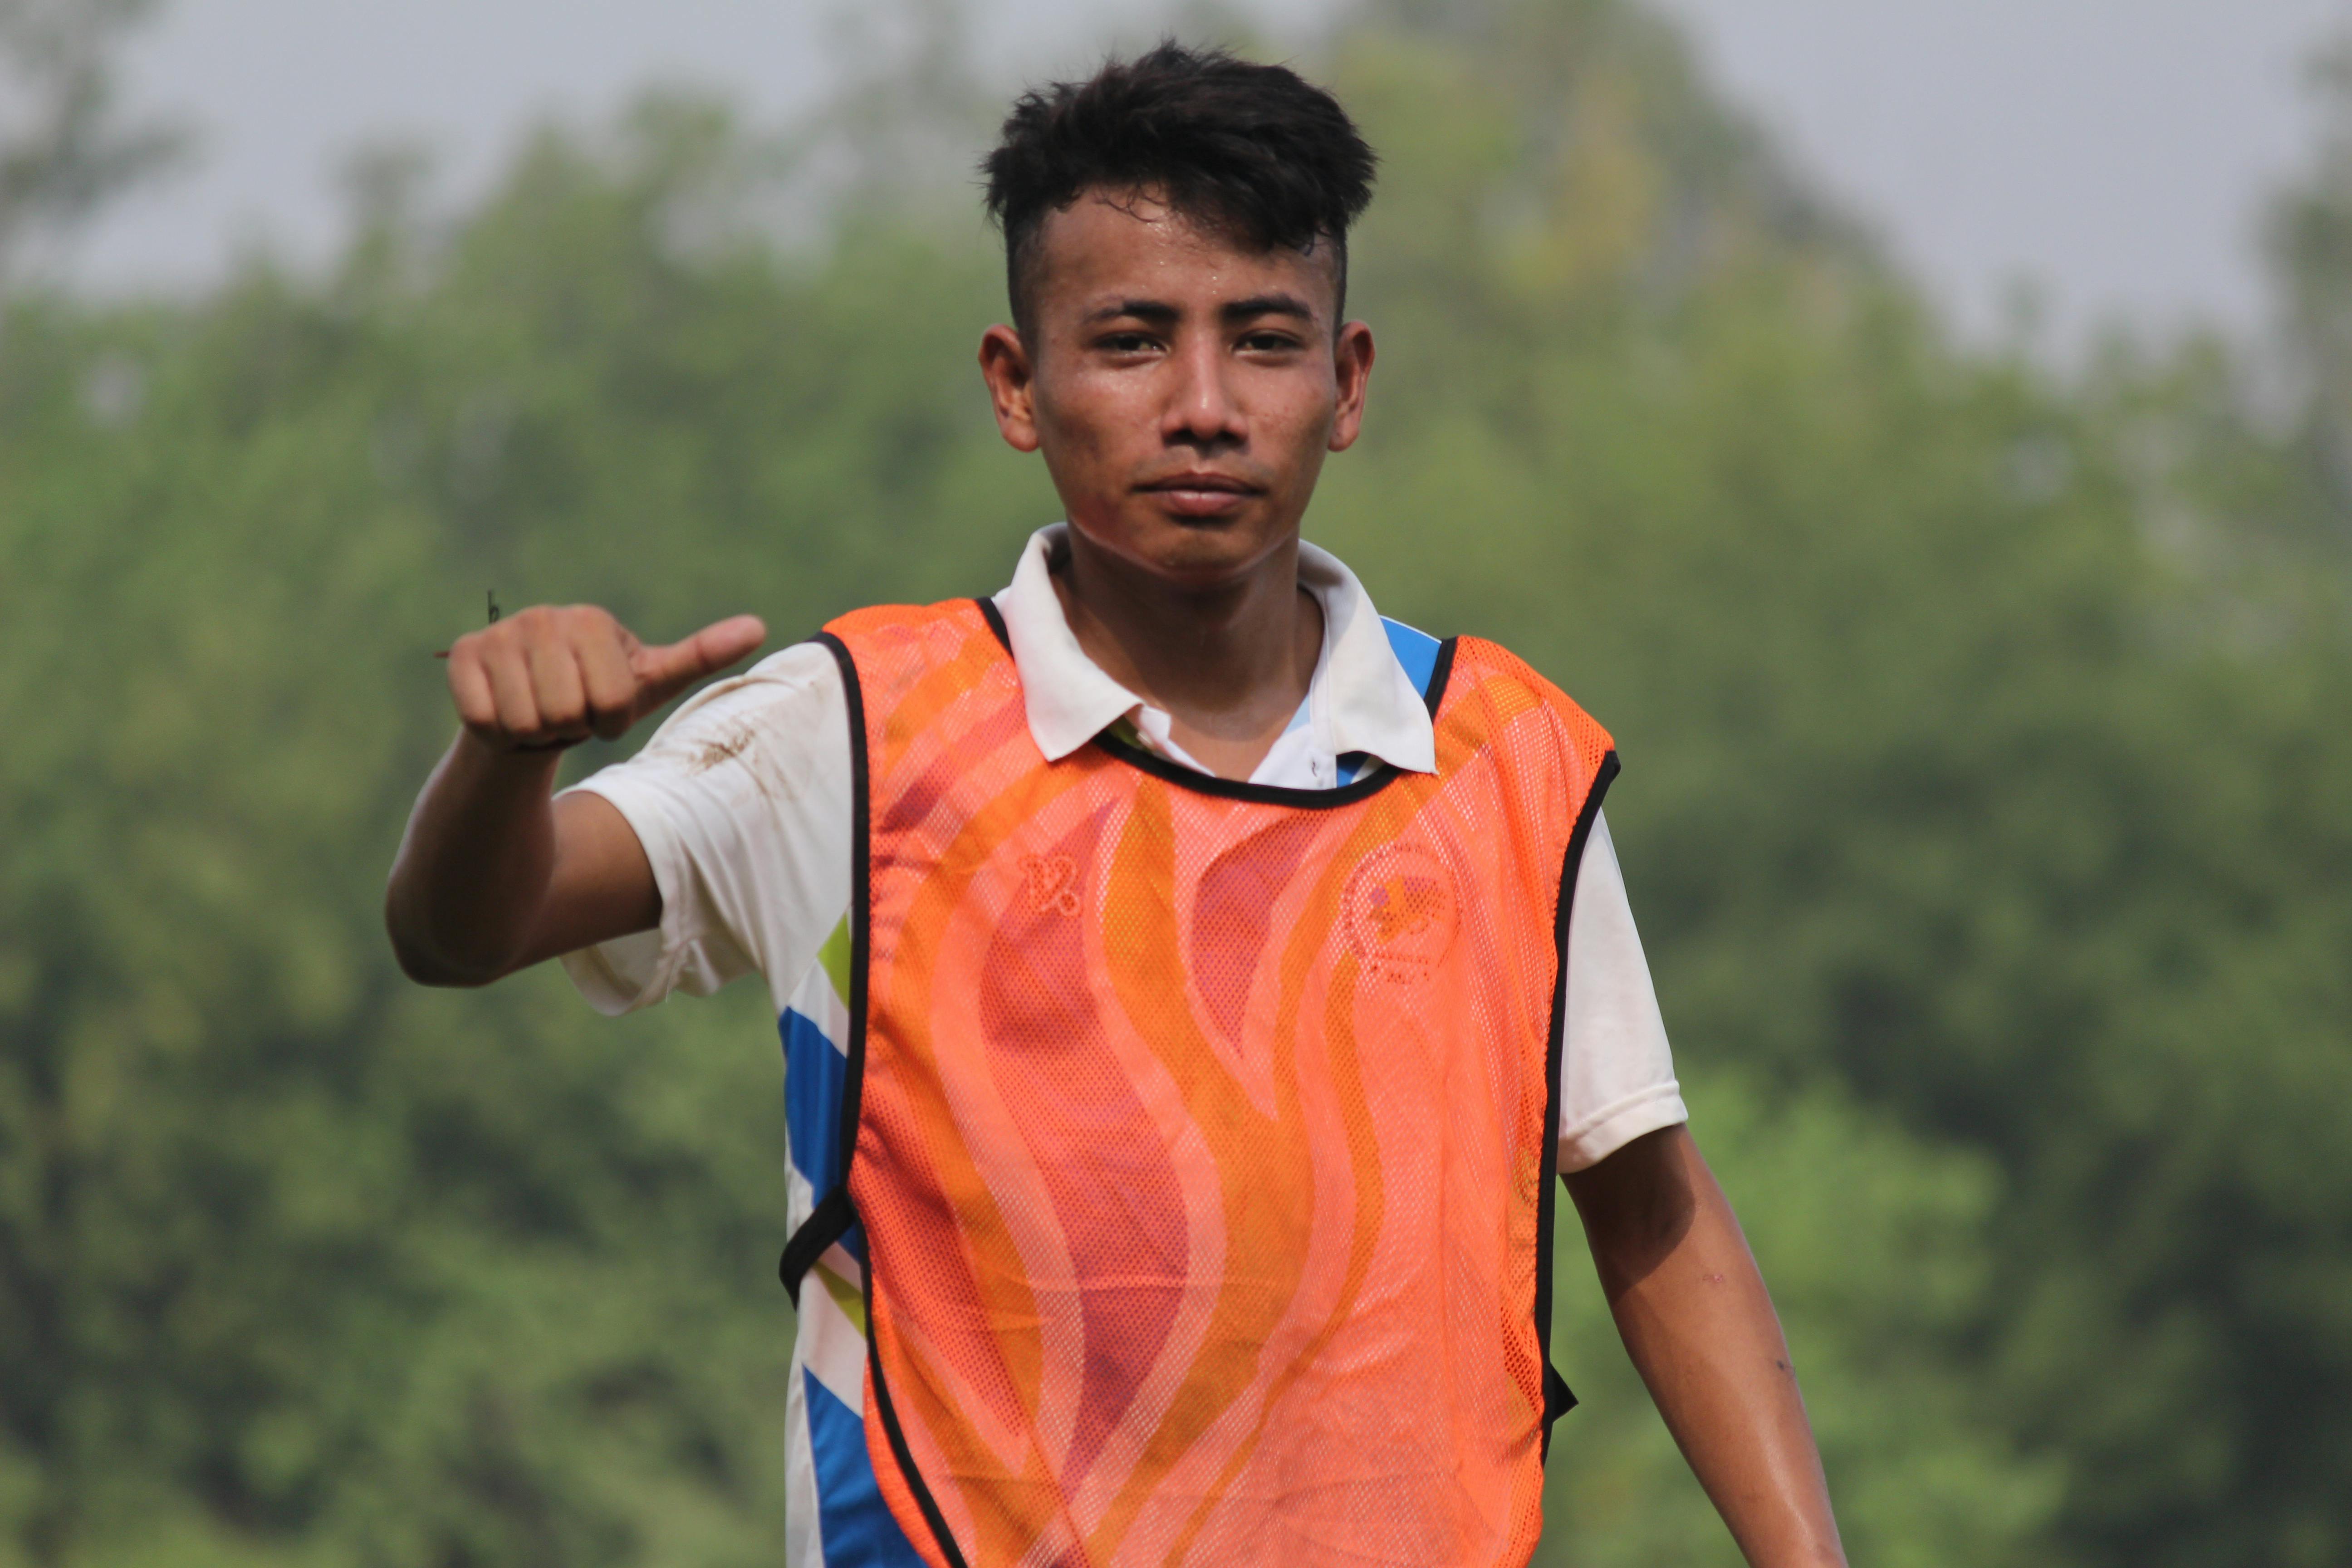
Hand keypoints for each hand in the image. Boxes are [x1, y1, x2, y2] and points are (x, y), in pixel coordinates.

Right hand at [444, 605, 766, 751]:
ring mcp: (499, 634)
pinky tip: (505, 715)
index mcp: (593, 622)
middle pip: (570, 711)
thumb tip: (759, 627)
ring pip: (528, 720)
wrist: (530, 721)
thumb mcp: (651, 681)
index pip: (613, 702)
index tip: (601, 709)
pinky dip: (498, 733)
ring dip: (536, 733)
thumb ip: (702, 655)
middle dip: (572, 729)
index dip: (610, 722)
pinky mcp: (461, 656)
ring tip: (539, 714)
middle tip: (567, 714)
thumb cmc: (596, 700)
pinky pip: (487, 719)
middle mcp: (544, 618)